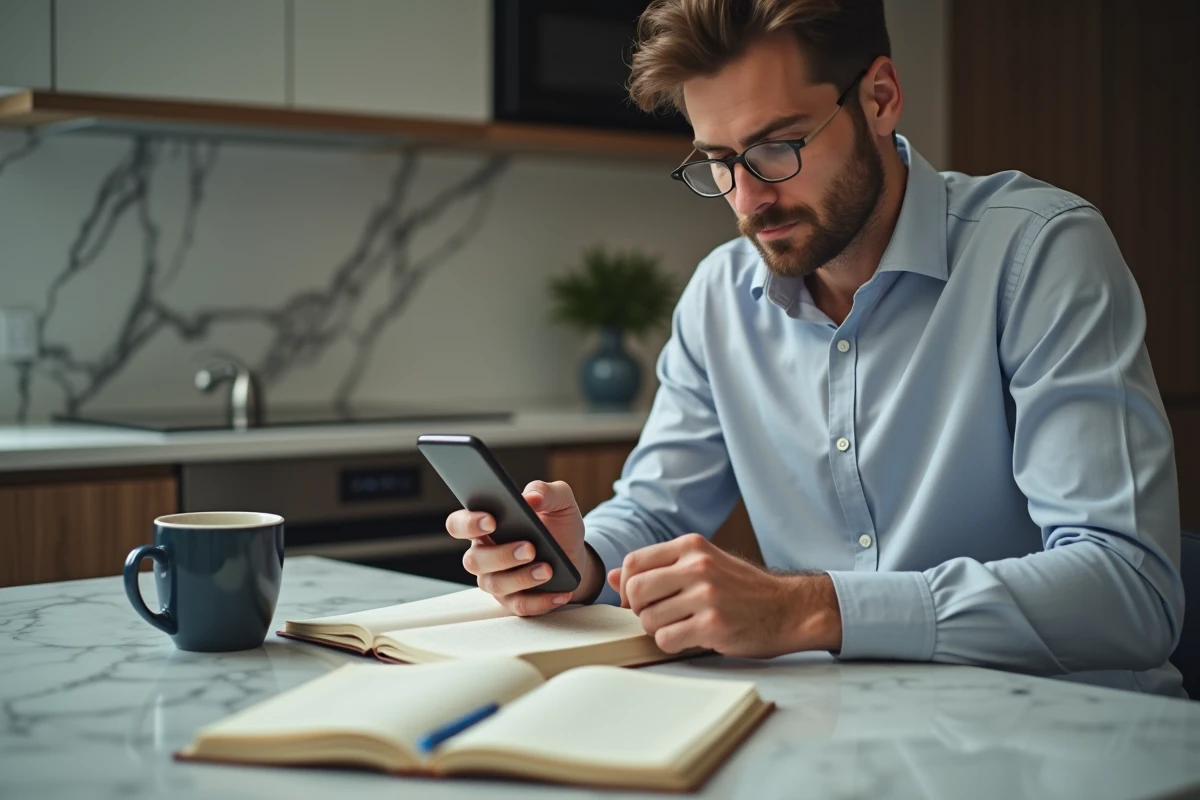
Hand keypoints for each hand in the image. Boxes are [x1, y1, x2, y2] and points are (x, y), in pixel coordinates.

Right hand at [444, 480, 602, 615]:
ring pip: (495, 584)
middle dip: (501, 555)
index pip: (458, 524)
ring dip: (522, 577)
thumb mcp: (560, 501)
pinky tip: (559, 592)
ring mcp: (497, 580)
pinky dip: (541, 601)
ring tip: (548, 568)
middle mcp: (484, 555)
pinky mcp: (514, 601)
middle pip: (474, 560)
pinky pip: (520, 606)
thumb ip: (545, 491)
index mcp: (485, 526)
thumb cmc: (559, 525)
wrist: (576, 555)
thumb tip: (531, 498)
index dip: (468, 524)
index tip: (491, 520)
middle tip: (530, 547)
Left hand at [608, 533, 841, 657]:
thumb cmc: (743, 589)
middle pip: (636, 590)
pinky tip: (691, 637)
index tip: (636, 601)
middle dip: (638, 610)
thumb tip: (612, 577)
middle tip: (655, 617)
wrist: (789, 608)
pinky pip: (667, 639)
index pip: (634, 562)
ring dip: (657, 630)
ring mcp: (706, 595)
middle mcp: (698, 566)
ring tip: (680, 626)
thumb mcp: (703, 565)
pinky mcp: (713, 625)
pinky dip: (672, 644)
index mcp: (692, 546)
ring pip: (649, 619)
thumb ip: (660, 568)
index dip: (627, 586)